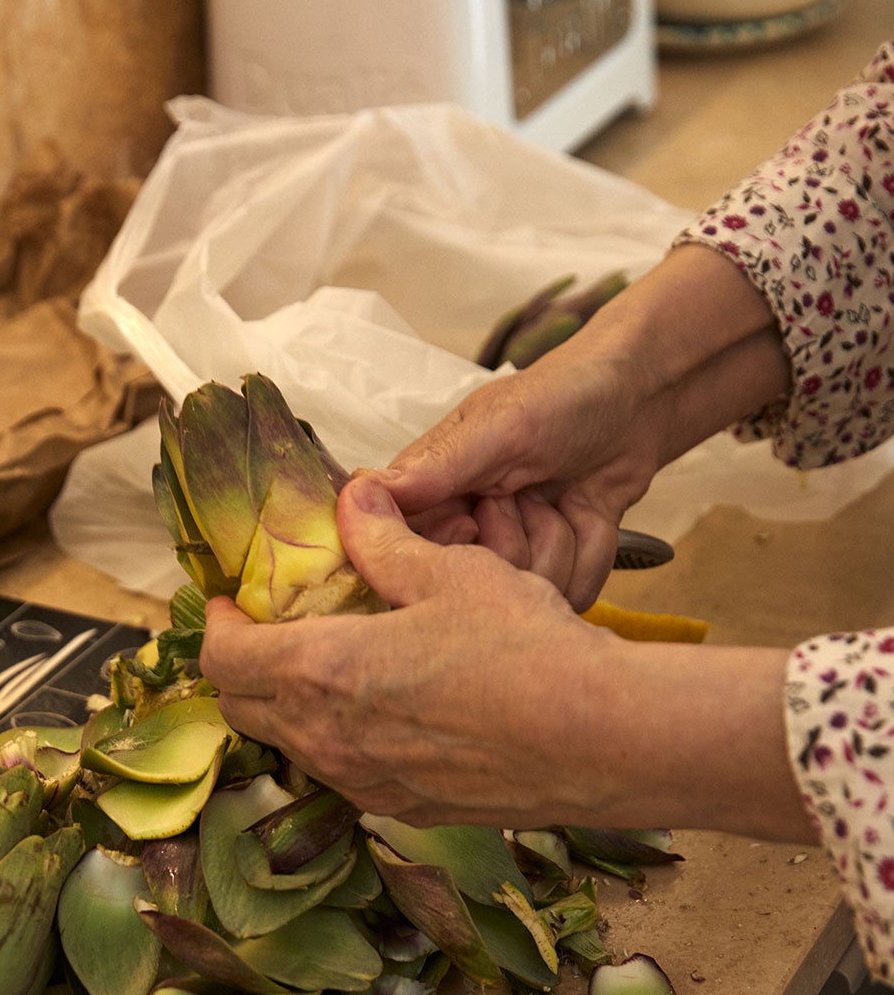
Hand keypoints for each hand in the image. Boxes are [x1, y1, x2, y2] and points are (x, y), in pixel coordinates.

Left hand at [200, 477, 812, 842]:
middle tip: (274, 629)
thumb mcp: (452, 572)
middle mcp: (327, 740)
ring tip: (333, 664)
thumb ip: (386, 543)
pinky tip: (386, 709)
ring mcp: (364, 783)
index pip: (222, 660)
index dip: (216, 626)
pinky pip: (345, 775)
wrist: (599, 739)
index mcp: (321, 672)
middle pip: (243, 710)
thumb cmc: (526, 650)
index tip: (232, 602)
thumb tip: (352, 503)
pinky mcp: (404, 809)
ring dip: (293, 706)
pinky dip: (341, 740)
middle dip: (245, 667)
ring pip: (293, 747)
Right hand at [373, 343, 664, 611]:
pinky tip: (587, 517)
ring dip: (559, 542)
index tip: (479, 515)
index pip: (408, 555)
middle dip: (515, 543)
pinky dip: (590, 554)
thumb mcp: (498, 426)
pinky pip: (569, 596)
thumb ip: (434, 467)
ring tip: (562, 499)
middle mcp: (464, 532)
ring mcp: (512, 556)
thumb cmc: (562, 397)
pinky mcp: (558, 570)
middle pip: (475, 588)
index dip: (451, 549)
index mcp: (431, 494)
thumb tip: (358, 492)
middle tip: (530, 493)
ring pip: (526, 597)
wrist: (636, 402)